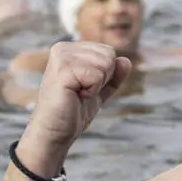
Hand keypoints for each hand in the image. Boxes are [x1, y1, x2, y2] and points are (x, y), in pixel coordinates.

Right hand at [21, 41, 130, 166]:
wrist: (55, 132)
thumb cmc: (72, 111)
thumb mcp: (98, 90)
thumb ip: (112, 75)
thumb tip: (126, 60)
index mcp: (69, 49)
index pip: (108, 51)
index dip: (105, 74)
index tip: (85, 87)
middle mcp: (63, 48)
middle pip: (108, 55)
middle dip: (103, 78)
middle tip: (81, 91)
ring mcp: (61, 58)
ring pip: (105, 63)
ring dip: (96, 85)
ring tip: (77, 93)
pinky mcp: (63, 71)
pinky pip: (97, 76)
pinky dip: (92, 91)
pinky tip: (75, 96)